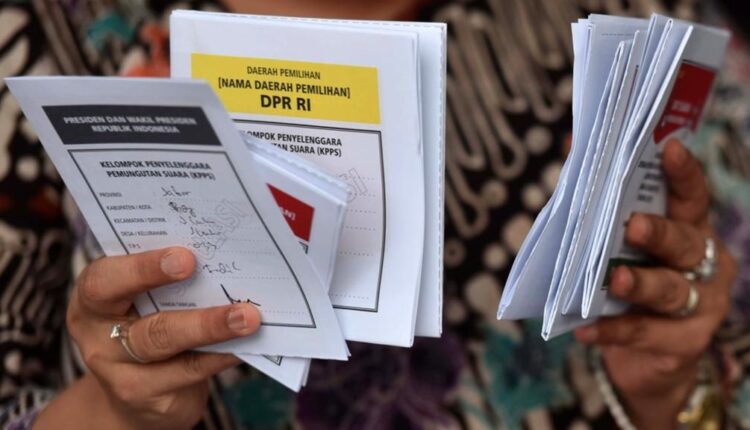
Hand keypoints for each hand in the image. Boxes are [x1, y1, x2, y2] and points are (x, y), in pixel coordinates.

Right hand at [52, 247, 259, 429]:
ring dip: (214, 333)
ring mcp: (120, 374)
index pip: (105, 281)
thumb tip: (221, 256)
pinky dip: (221, 355)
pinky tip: (246, 343)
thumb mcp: (143, 296)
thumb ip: (168, 277)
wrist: (134, 390)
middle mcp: (99, 337)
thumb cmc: (145, 320)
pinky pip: (189, 373)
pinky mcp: (146, 399)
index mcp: (93, 298)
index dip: (144, 269)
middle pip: (146, 328)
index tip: (187, 258)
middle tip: (239, 305)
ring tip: (249, 320)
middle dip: (197, 318)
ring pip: (169, 352)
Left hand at [575, 139, 737, 428]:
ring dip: (640, 284)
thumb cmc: (629, 285)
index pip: (691, 197)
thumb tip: (572, 149)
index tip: (670, 148)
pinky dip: (613, 331)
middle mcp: (703, 263)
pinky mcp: (684, 342)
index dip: (683, 173)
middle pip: (684, 242)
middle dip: (658, 233)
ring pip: (671, 290)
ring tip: (614, 280)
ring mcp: (701, 305)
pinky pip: (646, 334)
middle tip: (632, 225)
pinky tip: (586, 330)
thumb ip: (599, 202)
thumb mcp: (616, 244)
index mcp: (689, 229)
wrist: (645, 359)